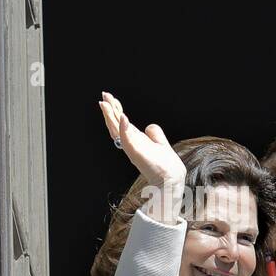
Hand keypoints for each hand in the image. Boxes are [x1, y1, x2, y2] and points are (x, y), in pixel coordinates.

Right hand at [98, 92, 186, 223]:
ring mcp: (132, 149)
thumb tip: (150, 126)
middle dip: (109, 110)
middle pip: (116, 125)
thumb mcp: (160, 144)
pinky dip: (123, 129)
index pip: (121, 123)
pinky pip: (127, 140)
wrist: (172, 179)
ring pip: (117, 130)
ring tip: (106, 104)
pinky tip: (123, 118)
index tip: (110, 98)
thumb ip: (154, 134)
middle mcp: (131, 144)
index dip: (115, 110)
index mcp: (135, 140)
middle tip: (104, 96)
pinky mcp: (137, 154)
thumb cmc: (166, 165)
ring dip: (110, 117)